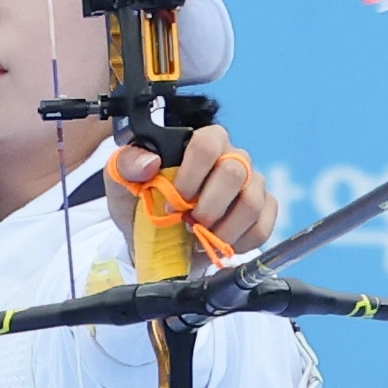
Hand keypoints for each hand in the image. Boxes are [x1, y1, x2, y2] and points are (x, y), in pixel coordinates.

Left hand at [104, 125, 277, 268]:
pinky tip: (221, 245)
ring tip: (203, 238)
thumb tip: (150, 162)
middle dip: (209, 206)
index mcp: (199, 142)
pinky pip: (264, 225)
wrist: (155, 239)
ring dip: (225, 228)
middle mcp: (231, 157)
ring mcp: (251, 183)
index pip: (207, 143)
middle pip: (235, 171)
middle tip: (189, 224)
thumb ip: (126, 165)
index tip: (174, 201)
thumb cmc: (143, 204)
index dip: (192, 174)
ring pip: (252, 200)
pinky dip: (242, 242)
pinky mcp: (264, 209)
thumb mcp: (122, 185)